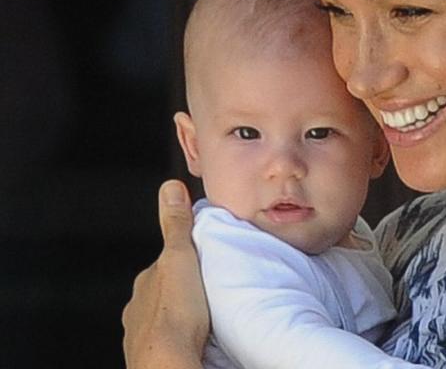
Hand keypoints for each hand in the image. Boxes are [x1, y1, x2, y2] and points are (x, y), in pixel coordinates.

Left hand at [121, 180, 208, 368]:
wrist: (167, 363)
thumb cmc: (176, 317)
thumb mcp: (181, 259)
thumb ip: (176, 227)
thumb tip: (170, 189)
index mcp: (147, 282)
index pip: (166, 263)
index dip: (186, 260)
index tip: (205, 259)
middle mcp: (139, 307)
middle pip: (165, 290)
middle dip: (184, 289)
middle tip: (212, 287)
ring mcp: (142, 332)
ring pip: (166, 316)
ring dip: (183, 314)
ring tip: (209, 314)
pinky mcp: (152, 355)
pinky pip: (168, 340)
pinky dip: (182, 337)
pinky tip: (198, 338)